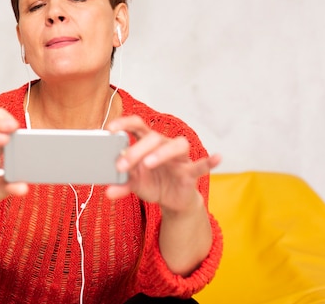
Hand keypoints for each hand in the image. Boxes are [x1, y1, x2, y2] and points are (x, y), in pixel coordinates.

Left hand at [105, 115, 220, 212]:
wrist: (171, 201)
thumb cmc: (153, 183)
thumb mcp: (134, 184)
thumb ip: (121, 185)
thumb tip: (107, 192)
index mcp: (147, 143)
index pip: (137, 125)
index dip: (124, 123)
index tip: (110, 129)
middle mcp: (164, 145)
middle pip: (153, 137)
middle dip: (136, 150)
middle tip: (122, 165)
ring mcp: (179, 158)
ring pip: (176, 145)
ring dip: (162, 153)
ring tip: (148, 164)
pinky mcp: (190, 173)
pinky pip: (201, 165)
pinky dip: (209, 162)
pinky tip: (217, 158)